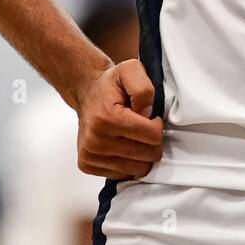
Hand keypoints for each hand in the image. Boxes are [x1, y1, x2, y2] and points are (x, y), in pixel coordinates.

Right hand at [76, 60, 163, 179]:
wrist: (87, 92)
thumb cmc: (112, 84)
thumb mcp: (131, 70)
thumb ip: (144, 88)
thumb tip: (147, 114)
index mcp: (108, 117)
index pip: (153, 136)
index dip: (157, 125)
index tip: (149, 117)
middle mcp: (96, 140)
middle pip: (148, 155)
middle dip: (152, 141)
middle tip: (142, 128)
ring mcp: (90, 155)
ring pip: (138, 169)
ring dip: (141, 154)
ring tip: (132, 137)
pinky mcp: (87, 165)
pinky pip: (123, 175)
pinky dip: (127, 163)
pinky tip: (121, 146)